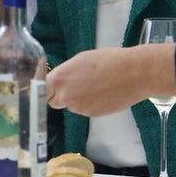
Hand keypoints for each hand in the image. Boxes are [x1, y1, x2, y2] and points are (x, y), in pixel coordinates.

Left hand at [46, 44, 175, 116]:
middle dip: (60, 96)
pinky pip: (86, 110)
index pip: (43, 90)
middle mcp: (65, 95)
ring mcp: (78, 108)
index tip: (51, 88)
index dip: (48, 88)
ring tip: (96, 86)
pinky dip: (91, 104)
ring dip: (78, 99)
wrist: (132, 74)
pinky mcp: (92, 115)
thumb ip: (66, 73)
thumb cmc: (108, 60)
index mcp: (59, 78)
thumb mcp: (80, 60)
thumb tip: (62, 81)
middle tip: (75, 87)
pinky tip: (103, 93)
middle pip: (54, 101)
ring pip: (72, 106)